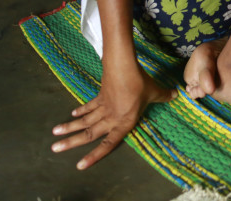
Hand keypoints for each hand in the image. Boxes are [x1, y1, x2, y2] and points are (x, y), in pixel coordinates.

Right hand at [51, 60, 178, 168]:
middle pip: (88, 133)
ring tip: (54, 134)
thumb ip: (165, 96)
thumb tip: (176, 94)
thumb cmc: (140, 82)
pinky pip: (90, 106)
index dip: (95, 155)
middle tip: (54, 149)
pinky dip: (81, 111)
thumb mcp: (155, 91)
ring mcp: (103, 107)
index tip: (80, 165)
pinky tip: (73, 114)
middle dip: (71, 142)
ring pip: (84, 121)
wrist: (122, 66)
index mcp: (124, 122)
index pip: (109, 143)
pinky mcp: (100, 96)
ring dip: (69, 127)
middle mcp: (111, 118)